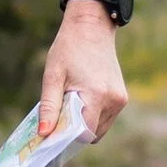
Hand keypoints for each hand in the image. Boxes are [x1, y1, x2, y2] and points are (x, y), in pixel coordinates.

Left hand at [38, 6, 126, 143]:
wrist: (91, 27)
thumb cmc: (68, 49)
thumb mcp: (52, 76)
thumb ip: (49, 107)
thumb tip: (44, 134)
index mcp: (96, 95)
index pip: (83, 133)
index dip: (66, 138)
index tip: (51, 135)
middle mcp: (113, 100)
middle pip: (92, 134)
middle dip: (73, 132)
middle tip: (57, 118)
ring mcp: (120, 100)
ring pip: (99, 128)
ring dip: (83, 124)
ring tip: (69, 103)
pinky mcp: (122, 98)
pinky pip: (105, 119)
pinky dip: (91, 116)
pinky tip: (80, 100)